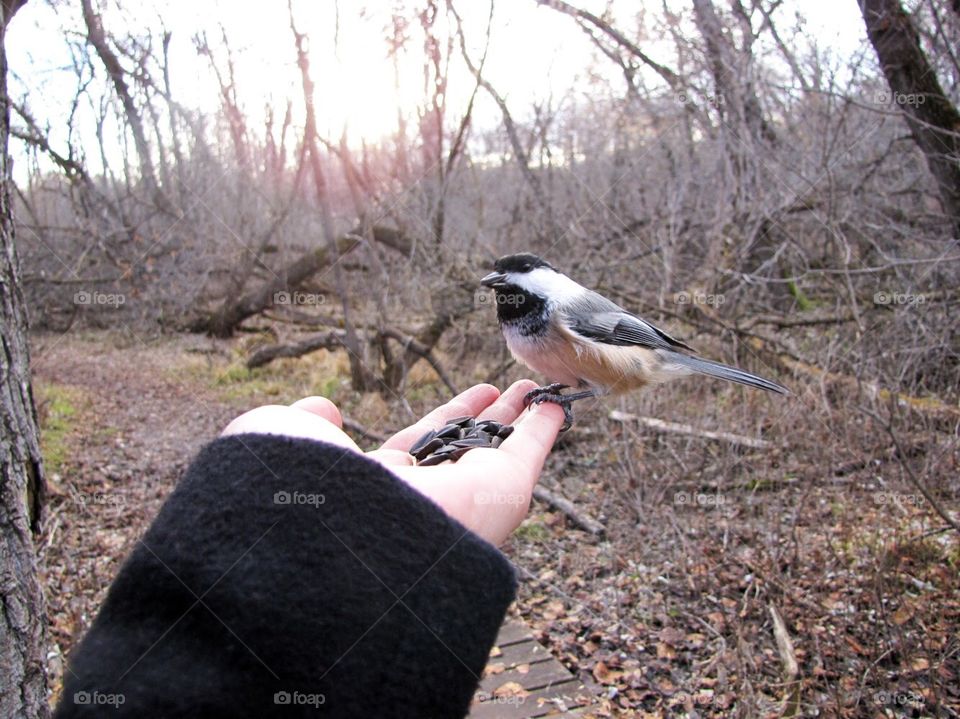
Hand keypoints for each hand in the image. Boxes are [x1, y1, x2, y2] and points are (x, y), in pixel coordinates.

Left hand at [221, 381, 564, 544]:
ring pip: (502, 451)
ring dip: (522, 419)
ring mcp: (470, 497)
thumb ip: (309, 422)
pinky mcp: (505, 492)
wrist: (352, 535)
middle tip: (511, 391)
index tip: (471, 395)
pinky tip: (556, 404)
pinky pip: (530, 452)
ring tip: (536, 390)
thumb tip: (322, 407)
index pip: (425, 445)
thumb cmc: (312, 490)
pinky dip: (546, 427)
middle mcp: (431, 496)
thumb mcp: (293, 441)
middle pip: (469, 448)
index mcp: (384, 488)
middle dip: (491, 418)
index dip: (449, 416)